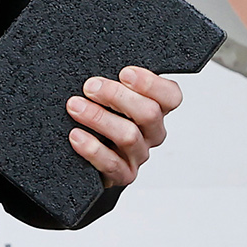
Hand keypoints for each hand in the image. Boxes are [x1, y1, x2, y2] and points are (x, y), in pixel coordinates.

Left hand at [66, 67, 182, 187]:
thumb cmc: (103, 116)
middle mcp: (152, 133)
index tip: (124, 73)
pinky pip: (112, 164)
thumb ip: (115, 83)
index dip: (151, 84)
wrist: (88, 158)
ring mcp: (139, 155)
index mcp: (156, 109)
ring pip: (129, 136)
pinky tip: (76, 136)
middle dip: (116, 96)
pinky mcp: (124, 174)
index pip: (171, 96)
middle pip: (149, 113)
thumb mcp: (111, 96)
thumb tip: (98, 72)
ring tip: (75, 107)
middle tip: (90, 87)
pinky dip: (92, 149)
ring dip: (99, 118)